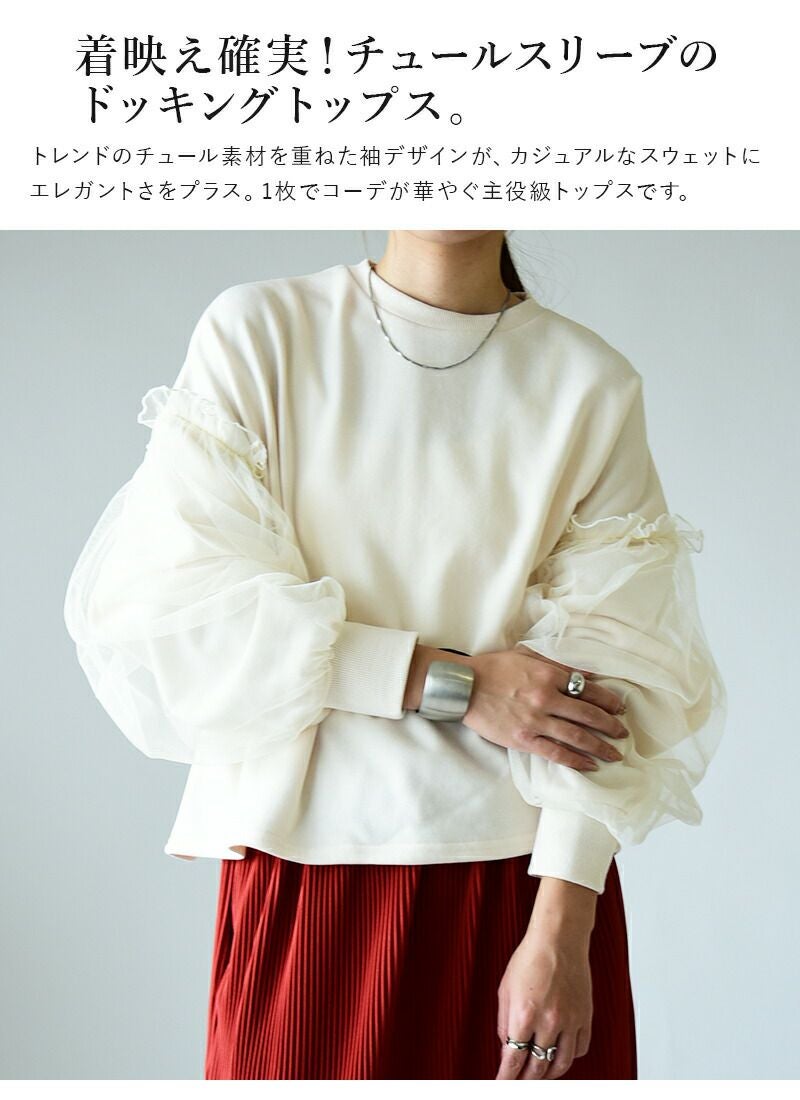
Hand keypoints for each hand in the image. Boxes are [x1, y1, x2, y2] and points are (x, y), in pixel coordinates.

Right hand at [461, 645, 628, 770]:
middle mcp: (546, 698)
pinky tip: (589, 765)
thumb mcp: (527, 656)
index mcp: (549, 675)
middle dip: (610, 725)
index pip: (589, 689)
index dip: (609, 701)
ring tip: (614, 754)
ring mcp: (535, 721)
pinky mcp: (523, 739)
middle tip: (623, 733)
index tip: (620, 708)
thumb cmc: (494, 668)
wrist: (464, 687)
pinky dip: (575, 760)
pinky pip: (555, 753)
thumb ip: (558, 663)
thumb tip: (588, 673)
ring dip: (600, 746)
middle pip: (588, 715)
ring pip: (577, 736)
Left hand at [495, 923, 592, 1079]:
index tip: (502, 1084)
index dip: (506, 1078)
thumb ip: (504, 1022)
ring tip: (540, 1076)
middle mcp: (549, 1021)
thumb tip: (506, 1046)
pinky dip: (569, 1058)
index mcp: (525, 1013)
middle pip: (538, 1067)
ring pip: (561, 1064)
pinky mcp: (585, 1017)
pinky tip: (560, 1055)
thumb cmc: (531, 957)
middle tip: (519, 1082)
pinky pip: (580, 1049)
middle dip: (526, 1080)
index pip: (514, 1060)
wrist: (559, 939)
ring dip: (549, 1074)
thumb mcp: (505, 989)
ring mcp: (570, 1021)